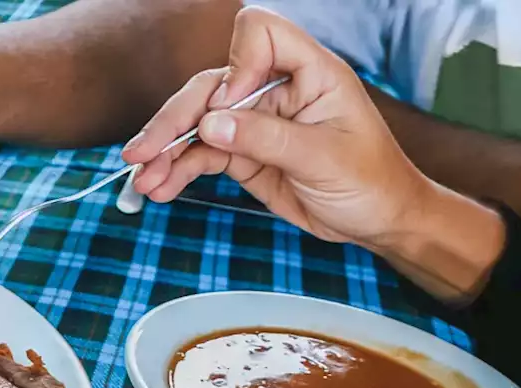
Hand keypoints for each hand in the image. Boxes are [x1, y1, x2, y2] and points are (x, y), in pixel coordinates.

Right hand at [121, 6, 430, 251]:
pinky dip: (177, 170)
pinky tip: (158, 187)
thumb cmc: (371, 181)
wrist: (378, 221)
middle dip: (176, 118)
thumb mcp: (322, 159)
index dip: (238, 63)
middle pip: (212, 85)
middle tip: (144, 153)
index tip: (229, 105)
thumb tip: (210, 125)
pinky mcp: (243, 153)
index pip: (261, 33)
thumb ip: (265, 138)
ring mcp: (256, 121)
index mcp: (309, 72)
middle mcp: (276, 88)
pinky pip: (201, 155)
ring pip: (198, 122)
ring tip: (142, 178)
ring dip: (166, 149)